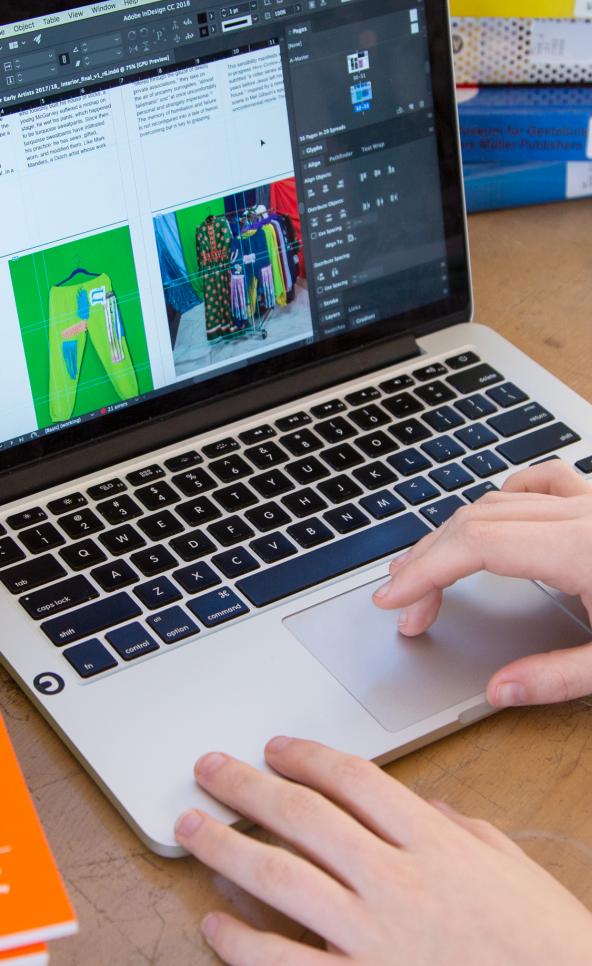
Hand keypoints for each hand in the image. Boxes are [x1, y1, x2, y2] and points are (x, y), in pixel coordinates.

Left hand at [175, 738, 591, 963]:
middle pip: (303, 817)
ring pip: (280, 880)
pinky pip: (285, 963)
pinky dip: (241, 941)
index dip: (306, 756)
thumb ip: (456, 827)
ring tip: (190, 828)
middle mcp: (396, 881)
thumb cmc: (543, 940)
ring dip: (226, 848)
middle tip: (209, 769)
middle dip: (247, 787)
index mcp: (433, 841)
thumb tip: (418, 804)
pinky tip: (214, 922)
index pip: (353, 780)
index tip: (275, 747)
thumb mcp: (507, 864)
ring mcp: (373, 938)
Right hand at [373, 461, 591, 707]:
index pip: (478, 546)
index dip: (426, 571)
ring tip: (427, 565)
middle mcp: (582, 515)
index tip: (394, 598)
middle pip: (477, 521)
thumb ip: (558, 678)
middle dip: (428, 562)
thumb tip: (499, 690)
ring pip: (500, 499)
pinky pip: (542, 482)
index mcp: (582, 550)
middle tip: (404, 606)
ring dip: (455, 531)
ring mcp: (590, 503)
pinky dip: (504, 498)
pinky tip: (490, 517)